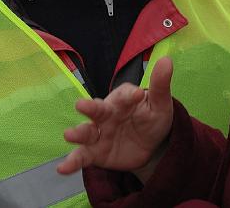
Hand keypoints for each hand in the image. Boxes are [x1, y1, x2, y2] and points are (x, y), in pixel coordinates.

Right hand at [57, 57, 173, 179]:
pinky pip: (82, 156)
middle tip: (81, 105)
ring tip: (69, 134)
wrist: (150, 146)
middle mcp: (107, 114)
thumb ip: (160, 85)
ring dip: (78, 133)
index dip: (130, 95)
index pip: (125, 95)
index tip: (138, 95)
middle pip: (97, 110)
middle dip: (89, 107)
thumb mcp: (160, 104)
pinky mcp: (95, 152)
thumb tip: (166, 60)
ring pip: (86, 132)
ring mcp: (99, 133)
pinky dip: (72, 161)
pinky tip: (63, 168)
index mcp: (123, 99)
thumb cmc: (152, 118)